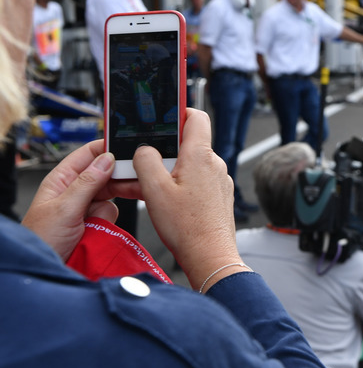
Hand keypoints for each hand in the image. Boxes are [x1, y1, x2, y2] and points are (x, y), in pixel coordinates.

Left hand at [21, 139, 138, 260]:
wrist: (45, 270)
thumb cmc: (40, 240)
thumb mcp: (64, 209)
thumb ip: (87, 183)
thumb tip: (106, 159)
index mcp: (62, 180)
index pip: (87, 154)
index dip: (106, 148)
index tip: (127, 147)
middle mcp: (76, 191)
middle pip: (106, 174)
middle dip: (118, 179)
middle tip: (135, 180)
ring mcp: (86, 207)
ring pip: (112, 195)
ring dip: (108, 207)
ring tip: (97, 218)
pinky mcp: (96, 222)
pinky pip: (112, 214)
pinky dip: (110, 221)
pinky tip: (98, 229)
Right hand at [133, 108, 241, 290]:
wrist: (210, 257)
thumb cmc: (188, 228)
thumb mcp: (154, 190)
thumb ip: (145, 162)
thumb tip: (144, 150)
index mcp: (200, 156)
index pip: (196, 117)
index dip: (179, 111)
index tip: (164, 113)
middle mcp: (214, 165)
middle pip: (185, 146)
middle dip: (161, 153)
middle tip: (140, 165)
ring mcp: (218, 182)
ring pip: (187, 168)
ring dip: (164, 174)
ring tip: (142, 189)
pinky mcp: (217, 197)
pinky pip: (194, 184)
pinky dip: (176, 188)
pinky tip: (159, 202)